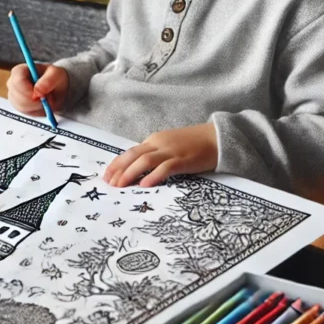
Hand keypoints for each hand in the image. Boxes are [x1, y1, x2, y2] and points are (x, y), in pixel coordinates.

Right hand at [7, 63, 68, 115]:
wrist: (56, 88)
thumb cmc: (54, 77)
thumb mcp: (57, 74)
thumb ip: (48, 81)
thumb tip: (37, 92)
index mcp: (19, 71)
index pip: (17, 81)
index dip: (28, 91)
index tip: (40, 96)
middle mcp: (13, 83)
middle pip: (17, 96)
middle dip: (34, 101)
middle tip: (47, 99)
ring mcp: (14, 95)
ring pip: (21, 106)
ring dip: (36, 106)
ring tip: (46, 100)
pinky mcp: (17, 106)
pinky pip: (25, 112)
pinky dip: (36, 111)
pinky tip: (41, 105)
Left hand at [103, 123, 217, 187]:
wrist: (216, 138)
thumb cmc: (193, 144)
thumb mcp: (169, 146)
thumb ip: (155, 154)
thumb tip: (138, 170)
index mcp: (154, 140)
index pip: (130, 152)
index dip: (117, 164)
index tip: (106, 175)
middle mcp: (159, 144)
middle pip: (134, 155)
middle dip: (119, 169)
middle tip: (109, 183)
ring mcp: (171, 151)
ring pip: (145, 160)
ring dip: (131, 173)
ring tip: (121, 186)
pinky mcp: (183, 160)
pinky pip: (166, 167)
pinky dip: (154, 175)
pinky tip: (145, 185)